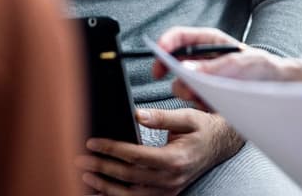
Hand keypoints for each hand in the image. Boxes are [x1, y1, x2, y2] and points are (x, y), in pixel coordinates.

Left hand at [75, 107, 243, 194]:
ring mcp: (168, 190)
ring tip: (86, 176)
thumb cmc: (203, 129)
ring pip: (130, 194)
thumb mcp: (187, 117)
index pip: (136, 156)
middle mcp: (171, 179)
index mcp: (175, 159)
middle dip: (102, 167)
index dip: (112, 150)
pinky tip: (102, 190)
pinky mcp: (166, 194)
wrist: (221, 145)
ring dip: (105, 186)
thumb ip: (161, 116)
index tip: (93, 143)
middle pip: (129, 176)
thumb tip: (137, 114)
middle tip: (80, 159)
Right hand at [154, 27, 301, 104]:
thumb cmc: (262, 67)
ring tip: (210, 97)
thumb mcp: (240, 65)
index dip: (165, 43)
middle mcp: (202, 58)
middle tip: (186, 88)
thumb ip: (213, 67)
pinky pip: (192, 99)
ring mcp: (203, 76)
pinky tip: (216, 104)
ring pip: (180, 85)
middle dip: (175, 76)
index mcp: (208, 41)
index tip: (158, 55)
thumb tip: (185, 69)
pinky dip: (199, 103)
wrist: (277, 86)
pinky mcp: (206, 93)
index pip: (179, 37)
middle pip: (173, 62)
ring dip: (189, 93)